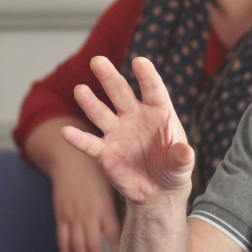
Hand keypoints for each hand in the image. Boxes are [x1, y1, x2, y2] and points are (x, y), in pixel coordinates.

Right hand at [49, 152, 121, 251]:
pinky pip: (63, 240)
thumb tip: (135, 228)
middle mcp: (89, 214)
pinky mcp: (61, 216)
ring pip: (78, 246)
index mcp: (105, 207)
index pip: (115, 236)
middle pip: (95, 246)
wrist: (70, 161)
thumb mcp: (113, 189)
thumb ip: (121, 208)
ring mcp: (73, 216)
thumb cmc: (98, 176)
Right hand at [62, 56, 193, 205]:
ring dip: (90, 102)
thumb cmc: (173, 168)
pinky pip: (90, 143)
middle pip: (121, 92)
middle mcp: (134, 116)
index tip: (139, 62)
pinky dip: (78, 138)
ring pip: (101, 113)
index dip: (146, 76)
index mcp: (158, 111)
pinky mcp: (104, 152)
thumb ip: (181, 157)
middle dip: (109, 77)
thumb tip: (185, 154)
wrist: (158, 190)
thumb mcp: (182, 165)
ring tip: (80, 90)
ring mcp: (117, 132)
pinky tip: (66, 132)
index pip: (153, 89)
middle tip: (97, 61)